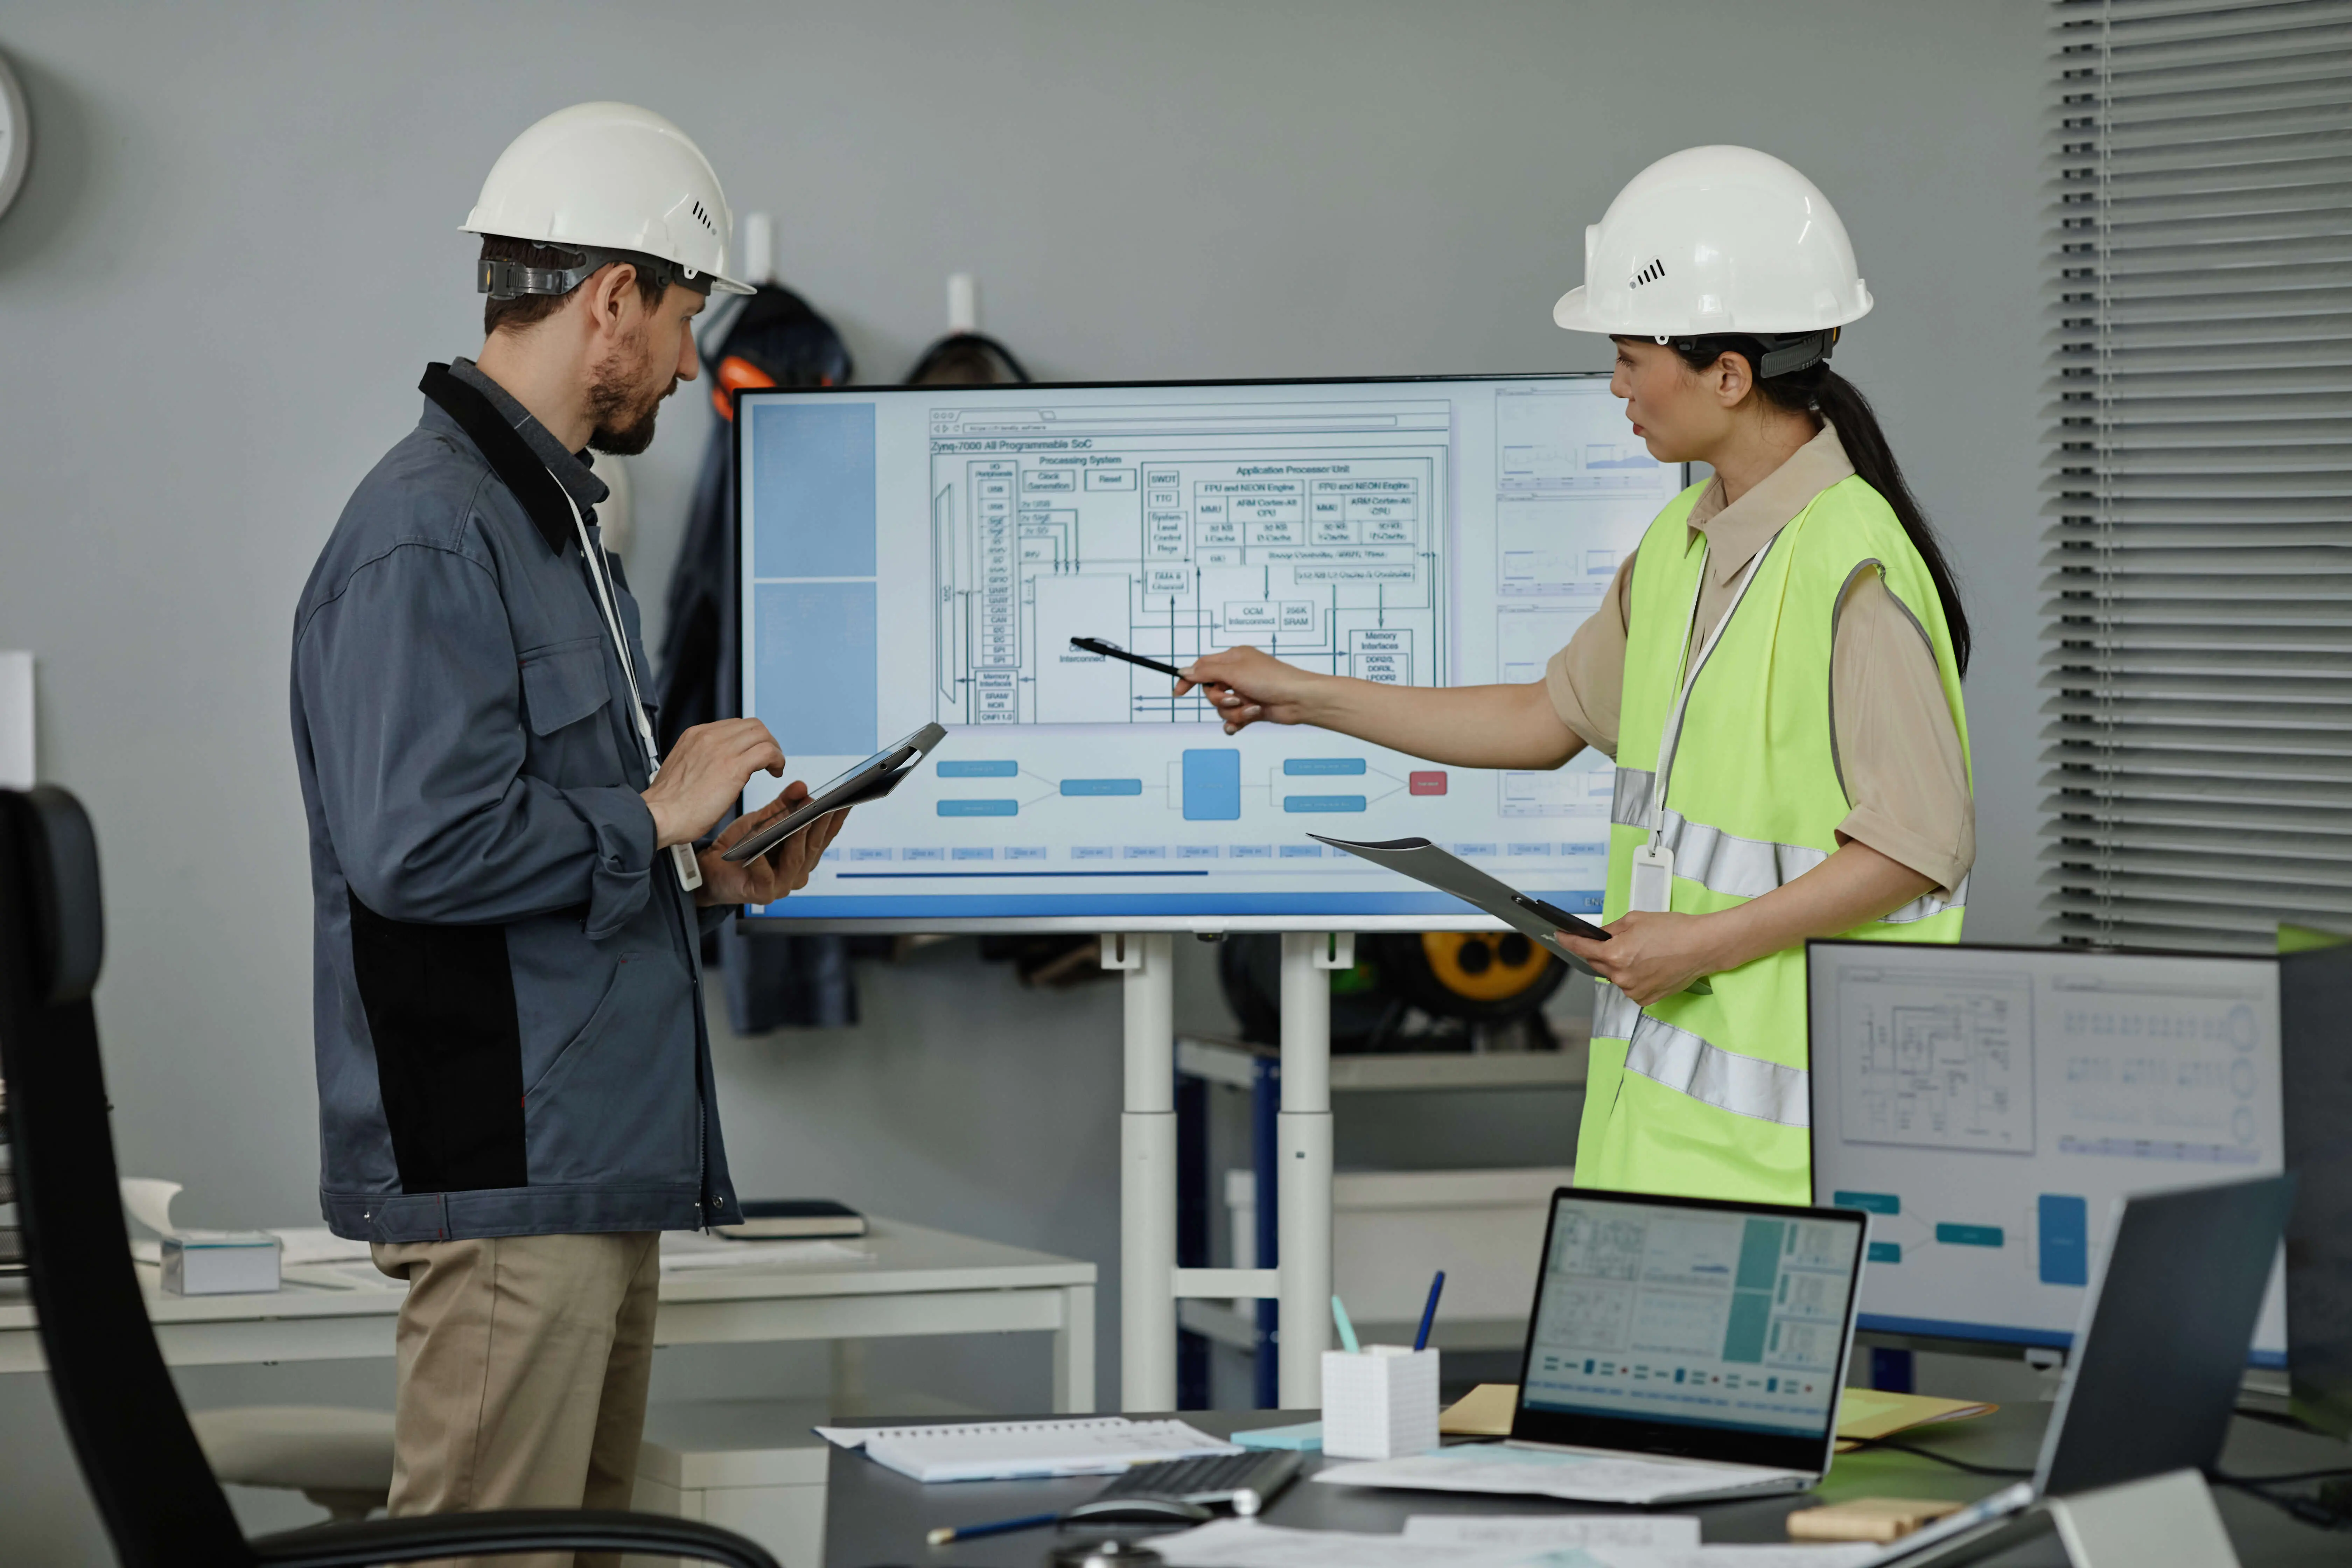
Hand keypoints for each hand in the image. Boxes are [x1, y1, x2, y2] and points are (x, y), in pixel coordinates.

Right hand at [642, 718, 783, 846]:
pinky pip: (766, 752)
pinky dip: (777, 760)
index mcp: (696, 736)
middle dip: (766, 740)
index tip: (753, 751)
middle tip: (769, 758)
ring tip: (774, 766)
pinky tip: (775, 771)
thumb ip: (701, 760)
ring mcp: (721, 749)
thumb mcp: (683, 768)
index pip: (734, 725)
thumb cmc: (668, 803)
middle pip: (752, 725)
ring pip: (762, 735)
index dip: (749, 738)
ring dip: (774, 750)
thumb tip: (718, 765)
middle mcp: (709, 737)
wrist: (659, 815)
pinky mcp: (734, 766)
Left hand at [695, 782, 848, 906]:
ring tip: (799, 821)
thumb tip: (801, 787)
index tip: (844, 800)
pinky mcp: (764, 893)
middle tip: (821, 805)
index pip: (825, 835)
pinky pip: (767, 875)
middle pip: (813, 846)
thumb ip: (783, 805)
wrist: (711, 869)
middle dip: (819, 824)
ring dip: (798, 839)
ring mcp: (783, 885)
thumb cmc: (739, 847)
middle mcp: (798, 872)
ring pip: (796, 859)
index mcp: (803, 855)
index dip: (835, 818)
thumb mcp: (762, 820)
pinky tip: (760, 851)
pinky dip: (763, 862)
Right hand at [1175, 646, 1327, 733]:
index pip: (1202, 667)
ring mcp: (1245, 693)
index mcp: (1233, 659)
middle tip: (1235, 699)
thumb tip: (1184, 671)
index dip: (1189, 679)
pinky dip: (1237, 723)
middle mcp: (1238, 675)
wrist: (1298, 700)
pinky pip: (1233, 720)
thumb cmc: (1272, 679)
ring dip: (1235, 712)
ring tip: (1252, 708)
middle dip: (1220, 699)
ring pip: (1222, 708)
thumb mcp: (1233, 671)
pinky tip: (1241, 725)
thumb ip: (1206, 672)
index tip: (1179, 693)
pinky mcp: (1251, 709)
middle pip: (1210, 691)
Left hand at [1556, 910, 1726, 1006]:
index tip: (1560, 937)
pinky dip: (1632, 977)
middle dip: (1600, 953)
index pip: (1582, 949)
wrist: (1702, 947)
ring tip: (1642, 953)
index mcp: (1615, 955)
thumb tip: (1598, 936)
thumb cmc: (1674, 930)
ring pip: (1614, 977)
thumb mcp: (1635, 920)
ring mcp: (1633, 990)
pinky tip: (1648, 966)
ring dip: (1619, 966)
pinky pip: (1629, 987)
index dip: (1568, 941)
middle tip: (1615, 942)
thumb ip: (1611, 930)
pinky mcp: (1645, 999)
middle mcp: (1622, 976)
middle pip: (1597, 964)